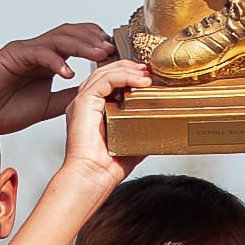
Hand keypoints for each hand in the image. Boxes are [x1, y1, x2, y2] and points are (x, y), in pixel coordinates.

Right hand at [0, 24, 116, 137]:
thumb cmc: (4, 111)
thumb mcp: (47, 106)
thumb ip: (68, 96)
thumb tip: (95, 94)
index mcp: (48, 61)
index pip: (78, 43)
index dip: (98, 45)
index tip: (118, 56)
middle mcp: (38, 51)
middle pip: (72, 34)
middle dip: (95, 39)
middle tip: (114, 49)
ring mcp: (25, 50)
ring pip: (58, 38)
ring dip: (81, 44)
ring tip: (100, 54)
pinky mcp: (12, 54)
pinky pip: (38, 52)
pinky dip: (55, 60)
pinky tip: (68, 72)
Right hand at [61, 56, 151, 179]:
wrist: (93, 177)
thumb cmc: (107, 166)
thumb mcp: (133, 142)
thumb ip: (143, 129)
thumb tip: (161, 124)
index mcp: (93, 110)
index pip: (109, 81)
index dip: (128, 73)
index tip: (147, 75)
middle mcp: (86, 103)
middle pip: (106, 71)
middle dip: (129, 67)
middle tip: (149, 69)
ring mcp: (82, 102)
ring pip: (104, 72)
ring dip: (128, 69)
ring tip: (147, 73)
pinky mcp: (83, 103)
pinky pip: (104, 80)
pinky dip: (123, 76)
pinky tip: (140, 81)